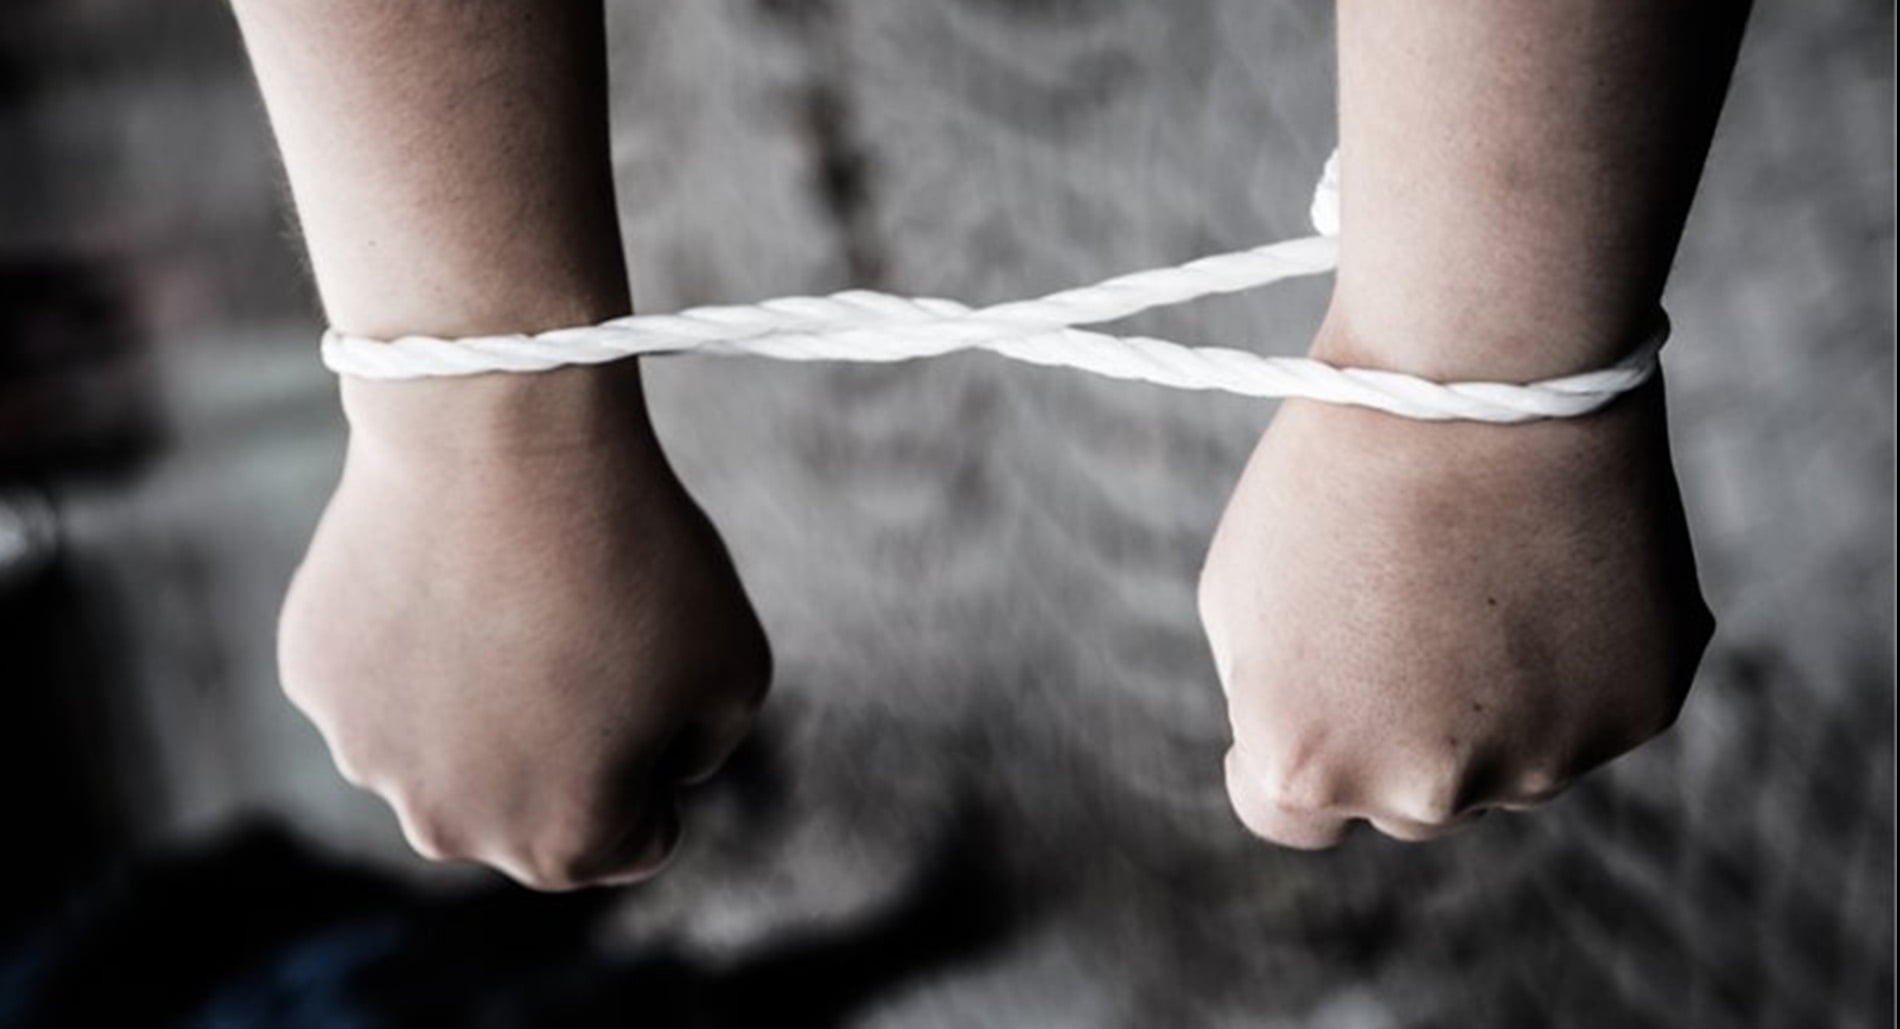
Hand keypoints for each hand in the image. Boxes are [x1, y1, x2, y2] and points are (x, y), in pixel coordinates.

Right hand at [278, 360, 769, 888]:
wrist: (500, 435)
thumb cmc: (633, 554)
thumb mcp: (734, 667)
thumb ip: (703, 747)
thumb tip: (655, 765)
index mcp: (559, 849)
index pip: (637, 836)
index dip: (662, 754)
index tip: (656, 673)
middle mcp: (449, 830)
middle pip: (532, 803)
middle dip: (566, 741)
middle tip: (582, 628)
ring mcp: (366, 756)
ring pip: (448, 743)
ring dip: (482, 694)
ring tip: (512, 592)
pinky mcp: (313, 677)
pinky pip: (386, 677)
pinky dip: (415, 639)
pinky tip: (443, 571)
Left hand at [1198, 361, 1711, 847]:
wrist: (1480, 369)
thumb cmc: (1337, 465)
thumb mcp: (1240, 591)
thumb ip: (1273, 698)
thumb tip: (1317, 742)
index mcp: (1310, 764)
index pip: (1284, 815)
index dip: (1290, 744)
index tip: (1309, 687)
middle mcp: (1429, 791)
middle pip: (1403, 799)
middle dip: (1394, 725)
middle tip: (1408, 604)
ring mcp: (1545, 760)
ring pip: (1508, 761)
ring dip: (1491, 700)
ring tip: (1484, 568)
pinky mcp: (1641, 709)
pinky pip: (1592, 708)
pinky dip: (1576, 658)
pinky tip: (1557, 561)